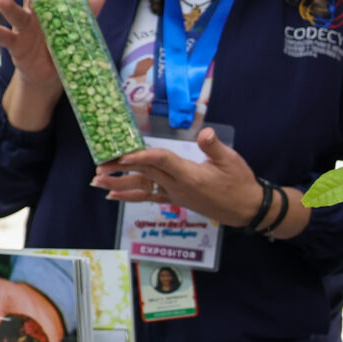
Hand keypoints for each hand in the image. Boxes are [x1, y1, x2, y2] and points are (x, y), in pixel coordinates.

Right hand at [0, 0, 106, 128]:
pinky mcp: (15, 44)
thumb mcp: (77, 30)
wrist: (50, 76)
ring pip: (16, 14)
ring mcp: (23, 29)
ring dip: (8, 5)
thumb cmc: (63, 47)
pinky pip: (0, 36)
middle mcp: (36, 15)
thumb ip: (88, 12)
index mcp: (51, 10)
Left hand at [94, 127, 262, 227]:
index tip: (123, 155)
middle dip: (120, 169)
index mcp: (190, 175)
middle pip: (145, 174)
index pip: (162, 161)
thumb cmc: (240, 183)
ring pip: (141, 188)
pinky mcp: (175, 199)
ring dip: (118, 185)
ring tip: (97, 182)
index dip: (142, 156)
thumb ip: (214, 147)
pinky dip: (129, 196)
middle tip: (99, 164)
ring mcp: (174, 194)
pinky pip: (148, 197)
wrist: (245, 209)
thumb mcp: (232, 161)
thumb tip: (205, 132)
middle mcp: (178, 186)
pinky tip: (112, 195)